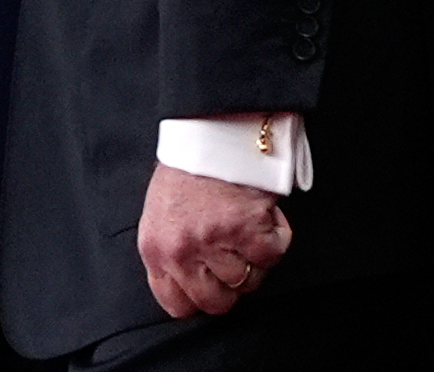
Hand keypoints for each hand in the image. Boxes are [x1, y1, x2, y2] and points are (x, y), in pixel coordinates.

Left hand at [137, 162, 291, 318]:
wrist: (210, 128)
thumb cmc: (188, 169)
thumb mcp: (161, 216)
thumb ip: (171, 253)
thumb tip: (193, 284)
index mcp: (156, 250)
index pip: (179, 305)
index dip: (202, 297)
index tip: (214, 284)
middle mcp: (181, 251)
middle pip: (217, 302)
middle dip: (233, 286)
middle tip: (239, 259)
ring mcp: (214, 241)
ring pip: (248, 281)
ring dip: (256, 259)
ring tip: (251, 230)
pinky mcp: (246, 226)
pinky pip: (271, 255)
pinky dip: (277, 238)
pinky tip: (267, 219)